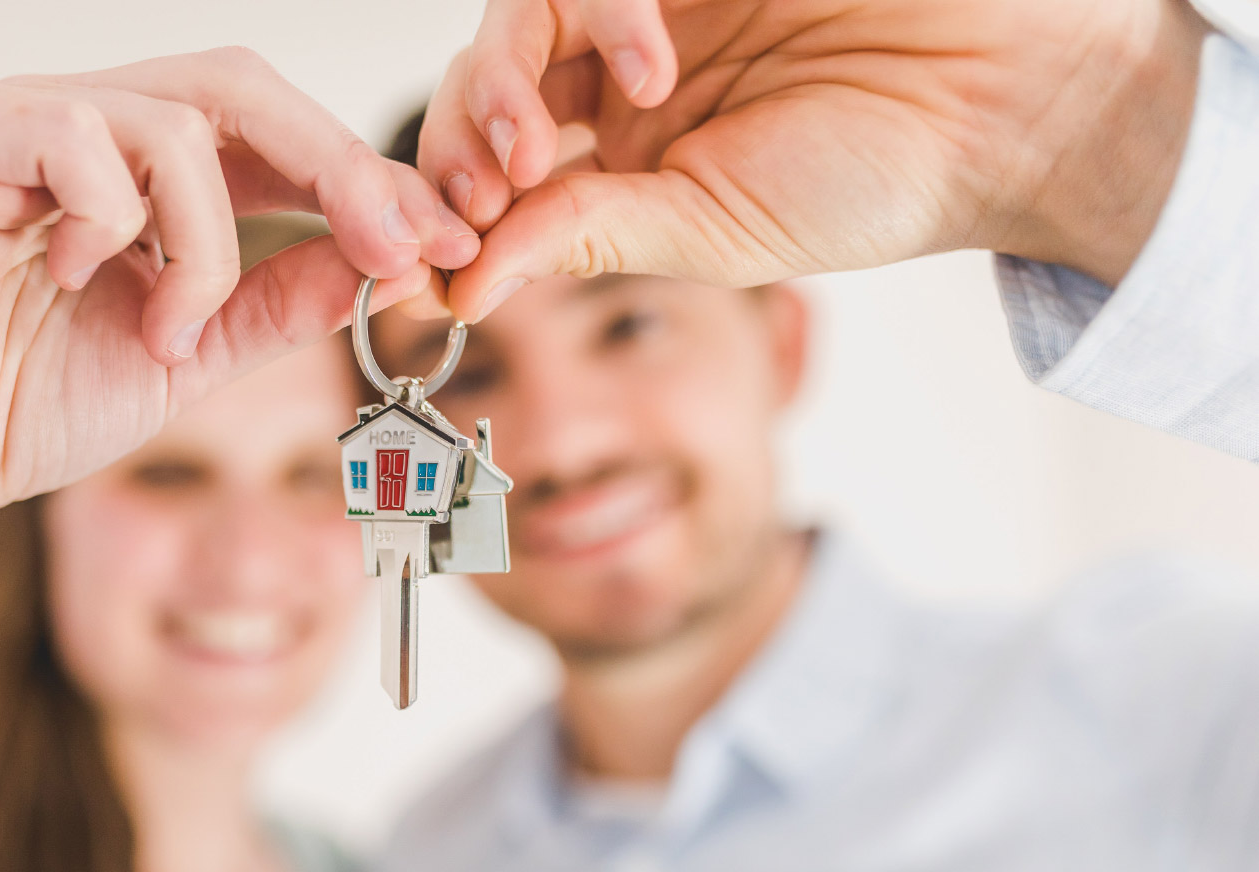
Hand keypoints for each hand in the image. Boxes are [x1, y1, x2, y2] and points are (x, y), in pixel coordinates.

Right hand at [0, 50, 478, 533]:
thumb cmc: (20, 412)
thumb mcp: (187, 355)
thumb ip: (275, 299)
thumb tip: (382, 256)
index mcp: (121, 167)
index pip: (260, 131)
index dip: (356, 177)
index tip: (437, 243)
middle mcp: (63, 121)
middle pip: (235, 85)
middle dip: (335, 167)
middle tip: (397, 244)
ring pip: (170, 120)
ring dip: (206, 244)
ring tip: (167, 333)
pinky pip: (74, 134)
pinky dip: (112, 222)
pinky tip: (74, 284)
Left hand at [420, 0, 1206, 319]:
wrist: (1002, 101)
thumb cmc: (872, 181)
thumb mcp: (709, 234)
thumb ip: (584, 239)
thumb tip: (458, 289)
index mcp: (621, 162)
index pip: (493, 173)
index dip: (444, 209)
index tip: (425, 262)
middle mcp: (620, 81)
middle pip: (483, 87)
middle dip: (456, 146)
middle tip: (482, 196)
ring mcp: (650, 8)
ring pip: (518, 17)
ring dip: (503, 82)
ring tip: (538, 147)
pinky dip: (599, 10)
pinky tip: (651, 66)